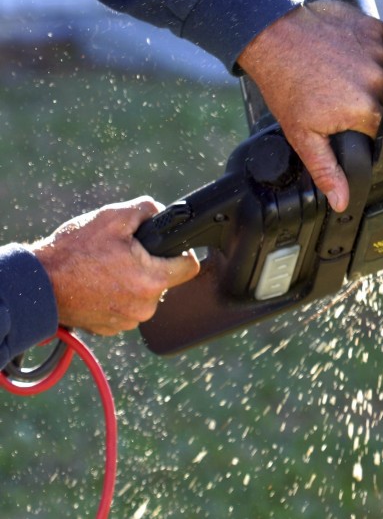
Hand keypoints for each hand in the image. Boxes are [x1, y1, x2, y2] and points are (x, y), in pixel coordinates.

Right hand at [30, 197, 200, 335]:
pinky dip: (117, 296)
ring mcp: (127, 321)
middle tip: (123, 254)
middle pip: (164, 280)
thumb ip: (147, 209)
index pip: (189, 267)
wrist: (37, 284)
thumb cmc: (73, 251)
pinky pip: (126, 308)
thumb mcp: (113, 217)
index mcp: (152, 280)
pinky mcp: (110, 329)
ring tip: (106, 269)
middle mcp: (144, 307)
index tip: (167, 247)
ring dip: (132, 281)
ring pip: (144, 295)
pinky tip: (98, 284)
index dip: (181, 252)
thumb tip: (162, 213)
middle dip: (150, 265)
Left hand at [236, 0, 382, 211]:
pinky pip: (379, 44)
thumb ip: (327, 170)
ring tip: (331, 68)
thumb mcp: (302, 135)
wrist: (271, 36)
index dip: (355, 124)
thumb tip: (343, 201)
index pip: (375, 127)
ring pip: (380, 71)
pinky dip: (363, 47)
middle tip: (329, 91)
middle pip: (380, 99)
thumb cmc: (284, 83)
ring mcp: (378, 51)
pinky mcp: (374, 28)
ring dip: (362, 71)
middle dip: (359, 98)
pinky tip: (339, 50)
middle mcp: (379, 81)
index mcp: (366, 111)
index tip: (336, 114)